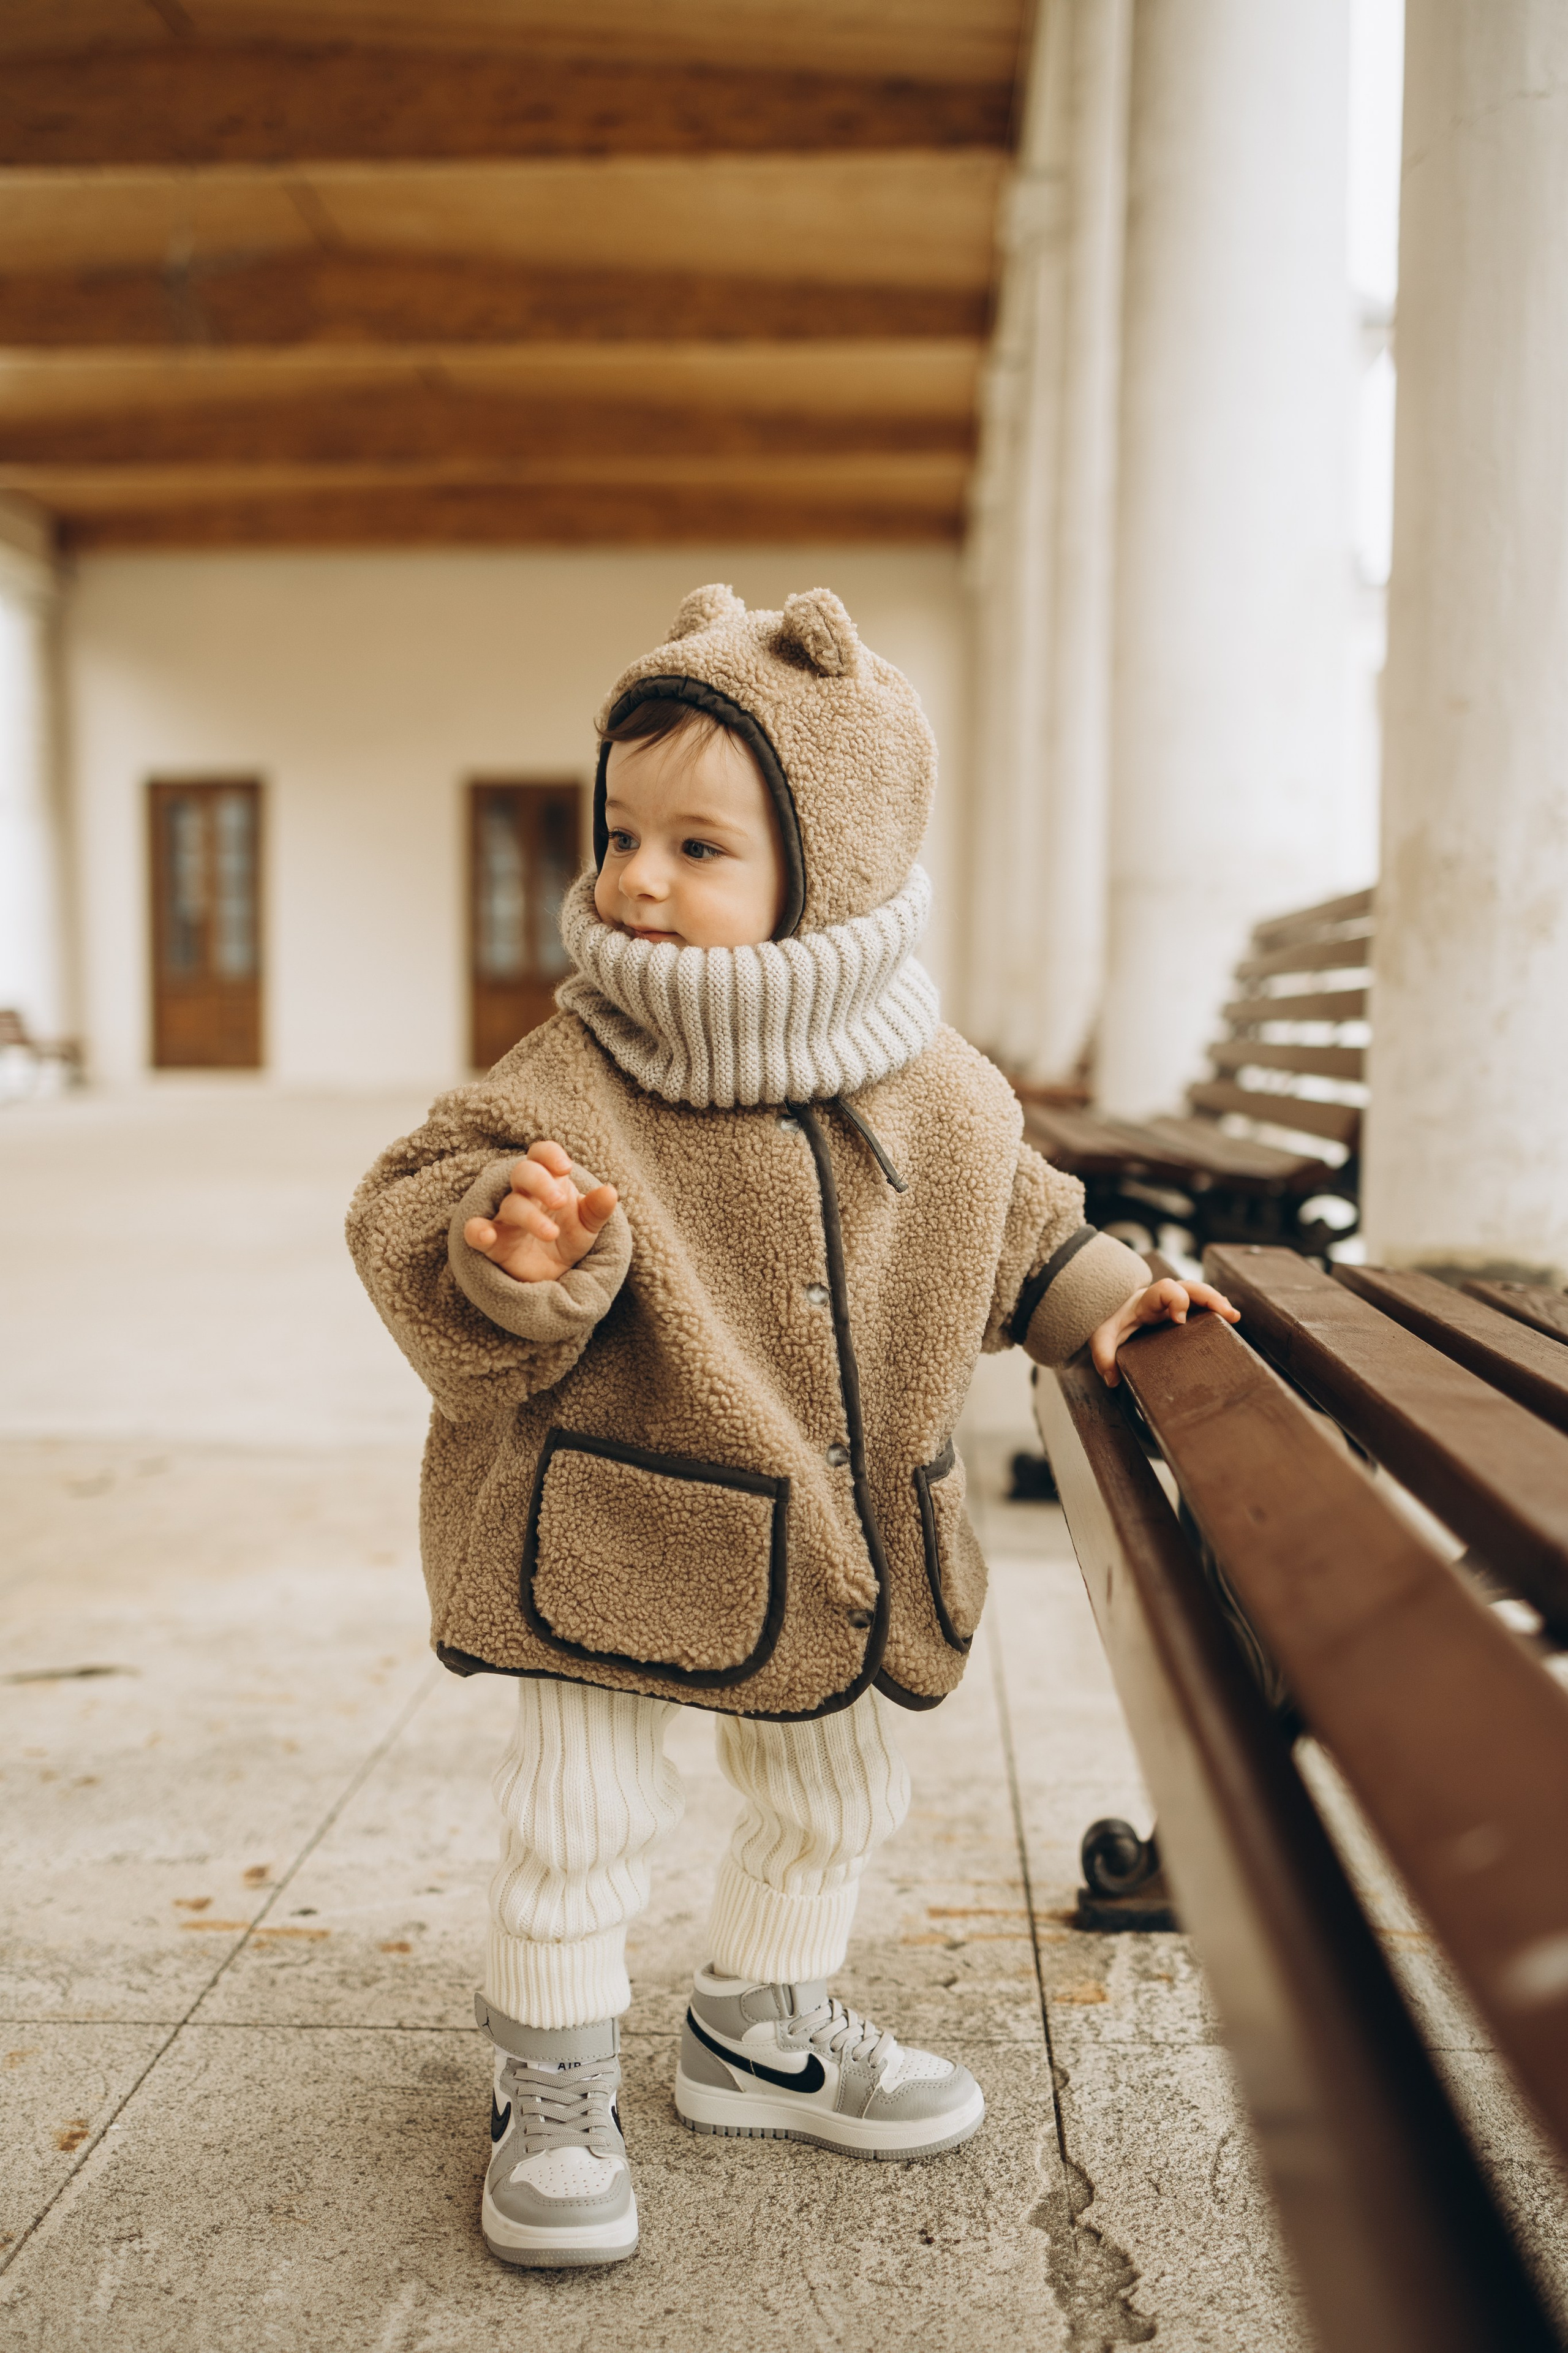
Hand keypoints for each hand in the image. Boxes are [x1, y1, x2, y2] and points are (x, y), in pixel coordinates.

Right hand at [462, 1141, 617, 1285]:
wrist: (554, 1276)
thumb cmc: (568, 1240)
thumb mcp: (588, 1225)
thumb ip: (597, 1209)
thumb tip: (610, 1192)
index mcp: (547, 1182)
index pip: (540, 1154)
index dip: (549, 1155)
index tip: (566, 1168)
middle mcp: (523, 1195)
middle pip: (522, 1172)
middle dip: (541, 1181)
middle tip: (560, 1201)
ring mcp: (505, 1218)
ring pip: (510, 1204)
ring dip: (530, 1216)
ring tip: (552, 1233)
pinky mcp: (493, 1243)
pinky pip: (474, 1231)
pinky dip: (477, 1231)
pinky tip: (486, 1236)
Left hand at [1090, 1278, 1239, 1386]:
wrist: (1110, 1307)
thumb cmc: (1109, 1320)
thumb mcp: (1100, 1336)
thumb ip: (1103, 1354)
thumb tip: (1112, 1379)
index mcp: (1145, 1300)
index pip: (1164, 1289)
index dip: (1176, 1300)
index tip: (1180, 1321)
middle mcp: (1163, 1298)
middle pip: (1190, 1286)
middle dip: (1209, 1297)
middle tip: (1226, 1313)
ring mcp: (1174, 1302)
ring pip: (1200, 1293)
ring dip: (1217, 1302)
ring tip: (1234, 1317)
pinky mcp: (1182, 1309)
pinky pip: (1201, 1304)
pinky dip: (1215, 1309)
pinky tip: (1229, 1318)